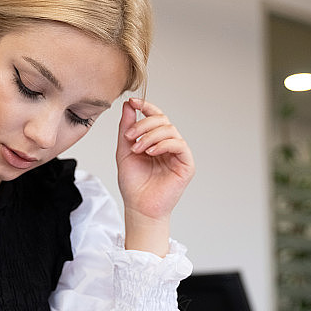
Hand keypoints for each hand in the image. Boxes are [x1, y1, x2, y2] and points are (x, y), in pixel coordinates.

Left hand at [116, 98, 194, 254]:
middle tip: (130, 137)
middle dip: (144, 124)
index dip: (146, 107)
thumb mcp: (124, 151)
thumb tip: (128, 106)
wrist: (138, 207)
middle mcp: (168, 145)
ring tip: (138, 149)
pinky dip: (163, 144)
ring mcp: (178, 154)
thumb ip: (126, 128)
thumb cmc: (133, 183)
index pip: (155, 117)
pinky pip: (179, 144)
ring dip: (151, 136)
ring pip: (170, 130)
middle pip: (163, 120)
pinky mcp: (186, 164)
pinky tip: (150, 152)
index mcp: (155, 141)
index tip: (133, 103)